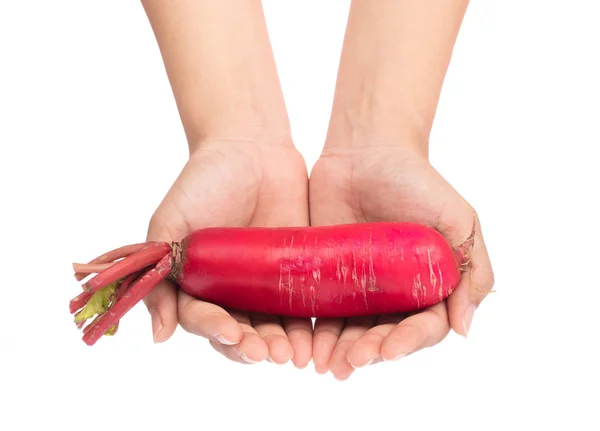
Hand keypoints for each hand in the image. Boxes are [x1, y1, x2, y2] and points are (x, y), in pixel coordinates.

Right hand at [144, 141, 311, 366]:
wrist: (250, 148)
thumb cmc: (202, 182)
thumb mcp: (169, 223)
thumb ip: (158, 275)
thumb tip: (159, 336)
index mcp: (199, 284)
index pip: (204, 319)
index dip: (216, 330)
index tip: (230, 333)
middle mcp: (232, 291)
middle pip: (242, 332)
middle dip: (253, 345)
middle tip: (267, 353)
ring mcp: (266, 284)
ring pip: (274, 326)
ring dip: (283, 344)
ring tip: (293, 355)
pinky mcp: (296, 271)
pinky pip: (304, 304)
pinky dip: (310, 325)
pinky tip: (316, 338)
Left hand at [309, 145, 493, 378]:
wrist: (366, 150)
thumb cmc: (418, 180)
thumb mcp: (459, 219)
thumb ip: (471, 270)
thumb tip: (463, 329)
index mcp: (429, 285)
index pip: (423, 325)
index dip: (407, 342)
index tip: (388, 350)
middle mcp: (395, 291)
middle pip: (384, 333)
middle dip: (370, 351)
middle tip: (352, 361)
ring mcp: (359, 285)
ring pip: (351, 328)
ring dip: (340, 349)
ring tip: (325, 364)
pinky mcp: (327, 273)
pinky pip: (321, 307)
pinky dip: (314, 329)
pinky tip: (306, 344)